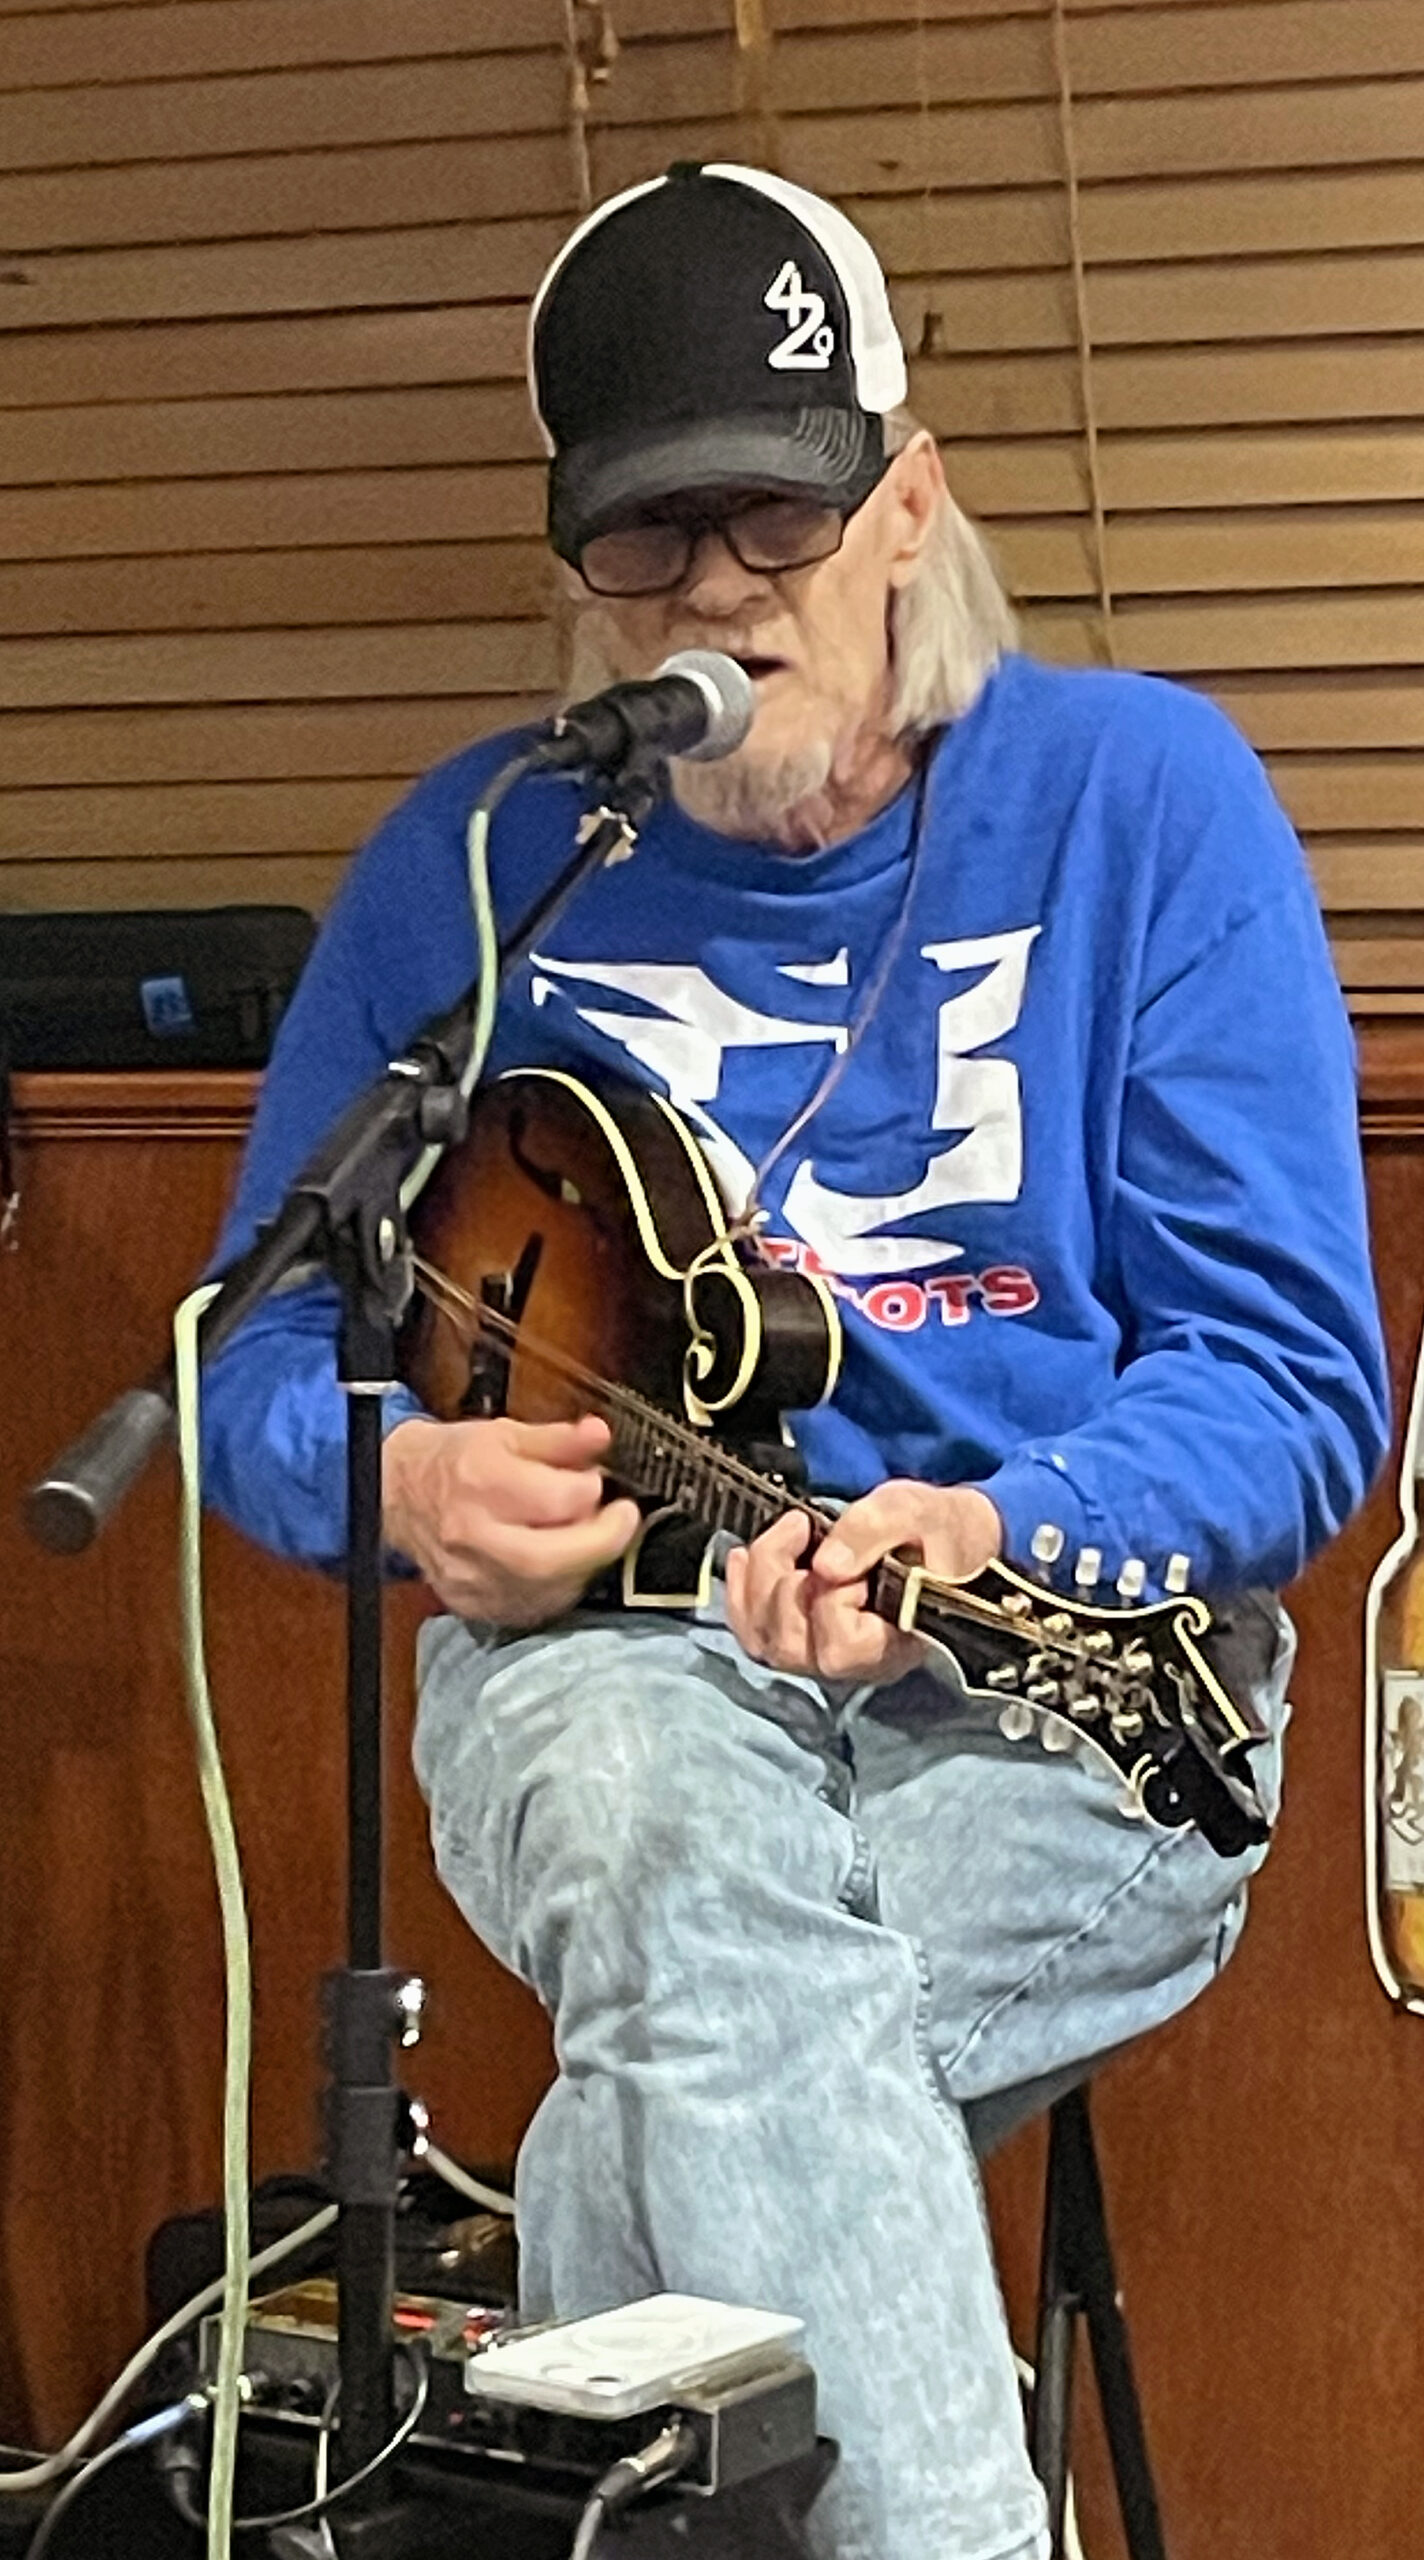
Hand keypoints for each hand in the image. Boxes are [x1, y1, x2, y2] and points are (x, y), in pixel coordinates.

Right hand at [381, 1413, 640, 1625]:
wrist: (396, 1495)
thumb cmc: (451, 1462)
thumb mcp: (504, 1434)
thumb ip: (558, 1439)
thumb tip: (598, 1435)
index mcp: (481, 1481)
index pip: (555, 1499)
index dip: (590, 1490)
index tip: (597, 1482)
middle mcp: (472, 1535)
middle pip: (550, 1559)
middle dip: (601, 1542)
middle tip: (620, 1521)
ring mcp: (470, 1578)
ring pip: (546, 1591)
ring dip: (582, 1566)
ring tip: (584, 1538)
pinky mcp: (472, 1606)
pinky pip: (531, 1609)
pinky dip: (557, 1589)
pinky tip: (560, 1565)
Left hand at [724, 1480, 1002, 1683]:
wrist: (941, 1535)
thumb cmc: (935, 1529)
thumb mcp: (913, 1511)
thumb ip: (872, 1532)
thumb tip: (825, 1565)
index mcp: (897, 1642)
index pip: (842, 1647)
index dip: (830, 1600)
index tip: (847, 1558)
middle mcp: (858, 1662)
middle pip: (790, 1647)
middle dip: (782, 1581)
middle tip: (804, 1529)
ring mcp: (825, 1652)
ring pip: (763, 1641)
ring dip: (759, 1580)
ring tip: (786, 1534)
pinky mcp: (803, 1636)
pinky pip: (752, 1633)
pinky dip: (739, 1593)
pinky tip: (746, 1556)